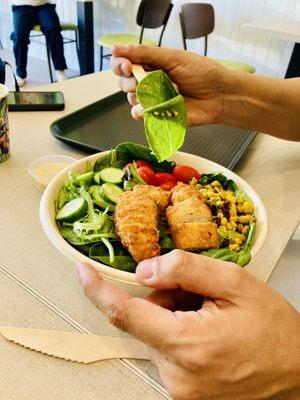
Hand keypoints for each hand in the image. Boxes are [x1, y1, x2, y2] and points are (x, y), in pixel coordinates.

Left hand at [77, 250, 299, 399]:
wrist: (298, 371)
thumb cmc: (273, 327)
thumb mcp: (235, 283)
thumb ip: (186, 269)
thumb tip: (143, 270)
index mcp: (188, 345)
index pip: (125, 314)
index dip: (98, 290)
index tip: (83, 270)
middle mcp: (176, 375)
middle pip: (146, 319)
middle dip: (164, 297)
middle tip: (199, 294)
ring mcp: (178, 389)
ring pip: (157, 332)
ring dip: (174, 314)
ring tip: (211, 314)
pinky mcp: (182, 393)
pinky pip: (166, 349)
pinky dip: (179, 331)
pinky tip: (208, 330)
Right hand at [110, 45, 230, 125]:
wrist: (219, 96)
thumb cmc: (202, 73)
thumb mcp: (174, 57)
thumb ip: (145, 54)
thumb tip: (116, 48)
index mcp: (151, 64)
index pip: (123, 64)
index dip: (119, 64)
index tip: (126, 65)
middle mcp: (148, 82)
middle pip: (122, 83)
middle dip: (130, 81)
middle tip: (145, 80)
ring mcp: (152, 100)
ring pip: (130, 99)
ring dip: (144, 94)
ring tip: (169, 91)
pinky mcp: (157, 116)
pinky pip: (138, 114)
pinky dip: (145, 110)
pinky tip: (160, 106)